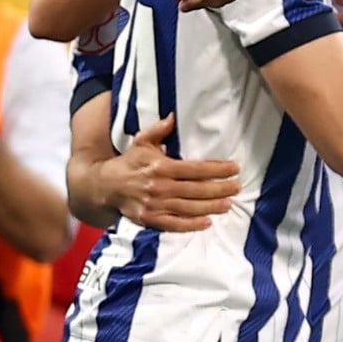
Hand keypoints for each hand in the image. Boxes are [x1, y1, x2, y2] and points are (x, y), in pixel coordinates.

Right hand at [99, 114, 239, 230]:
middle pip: (196, 189)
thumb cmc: (129, 162)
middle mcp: (159, 187)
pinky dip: (190, 225)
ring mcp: (154, 205)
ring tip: (228, 204)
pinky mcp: (149, 219)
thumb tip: (174, 116)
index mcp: (161, 167)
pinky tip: (207, 222)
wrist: (104, 186)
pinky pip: (173, 225)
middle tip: (237, 187)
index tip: (235, 168)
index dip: (217, 169)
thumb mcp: (142, 142)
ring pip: (188, 207)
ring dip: (211, 207)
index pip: (196, 169)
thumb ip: (159, 129)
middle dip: (220, 189)